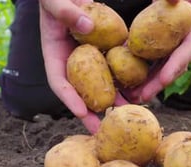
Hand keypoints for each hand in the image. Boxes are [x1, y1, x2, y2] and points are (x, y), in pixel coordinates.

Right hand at [39, 0, 127, 133]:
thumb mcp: (55, 0)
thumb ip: (67, 12)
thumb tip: (88, 26)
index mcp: (55, 53)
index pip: (58, 82)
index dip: (69, 99)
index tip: (81, 112)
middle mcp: (71, 61)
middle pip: (80, 91)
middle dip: (90, 112)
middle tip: (100, 129)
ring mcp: (88, 58)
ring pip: (98, 84)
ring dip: (111, 100)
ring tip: (123, 115)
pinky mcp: (103, 51)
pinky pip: (112, 68)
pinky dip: (122, 80)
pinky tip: (136, 91)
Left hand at [124, 0, 190, 103]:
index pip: (188, 50)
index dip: (176, 66)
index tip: (164, 80)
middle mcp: (187, 39)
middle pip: (173, 66)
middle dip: (158, 83)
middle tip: (142, 97)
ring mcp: (174, 43)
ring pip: (161, 67)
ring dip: (147, 83)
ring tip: (131, 97)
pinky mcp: (161, 43)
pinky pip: (151, 60)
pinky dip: (139, 71)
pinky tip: (125, 81)